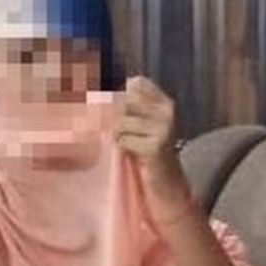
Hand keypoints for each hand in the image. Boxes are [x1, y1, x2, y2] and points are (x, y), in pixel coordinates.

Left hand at [116, 76, 192, 224]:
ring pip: (121, 121)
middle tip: (115, 131)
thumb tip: (98, 93)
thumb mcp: (141, 125)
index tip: (109, 106)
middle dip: (113, 115)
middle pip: (124, 100)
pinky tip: (130, 154)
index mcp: (164, 102)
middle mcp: (167, 111)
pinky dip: (121, 148)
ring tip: (126, 145)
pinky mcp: (156, 146)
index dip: (119, 91)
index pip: (135, 82)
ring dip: (117, 135)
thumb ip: (127, 107)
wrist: (167, 183)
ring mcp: (163, 128)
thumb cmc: (148, 152)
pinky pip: (123, 140)